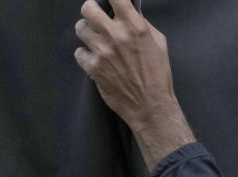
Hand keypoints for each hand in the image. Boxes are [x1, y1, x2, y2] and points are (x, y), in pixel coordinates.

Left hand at [73, 0, 194, 169]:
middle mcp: (116, 35)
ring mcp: (102, 52)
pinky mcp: (93, 68)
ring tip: (94, 39)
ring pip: (80, 29)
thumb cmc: (158, 74)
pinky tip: (94, 59)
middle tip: (95, 17)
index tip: (108, 1)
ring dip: (86, 32)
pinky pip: (79, 53)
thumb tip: (129, 12)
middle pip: (87, 8)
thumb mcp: (159, 43)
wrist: (150, 105)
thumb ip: (142, 24)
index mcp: (135, 26)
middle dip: (90, 10)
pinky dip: (85, 55)